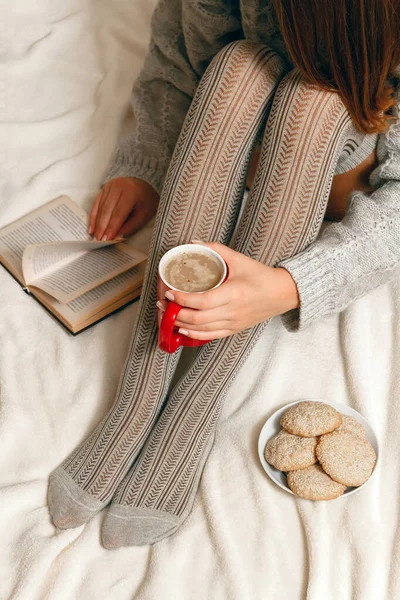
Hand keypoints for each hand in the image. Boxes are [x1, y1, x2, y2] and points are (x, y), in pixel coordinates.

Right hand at [89, 177, 159, 239]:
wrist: (144, 183)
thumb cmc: (146, 200)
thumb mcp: (144, 214)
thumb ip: (131, 226)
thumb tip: (117, 237)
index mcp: (131, 193)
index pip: (119, 213)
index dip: (112, 227)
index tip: (107, 239)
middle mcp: (118, 187)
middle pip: (107, 210)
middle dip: (102, 227)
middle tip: (99, 240)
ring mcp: (110, 186)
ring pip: (101, 207)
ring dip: (97, 223)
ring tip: (95, 236)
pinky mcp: (104, 188)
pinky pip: (97, 203)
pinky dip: (94, 216)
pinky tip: (92, 227)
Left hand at [157, 242, 299, 340]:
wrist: (282, 294)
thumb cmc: (261, 276)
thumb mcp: (239, 259)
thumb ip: (215, 249)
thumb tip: (193, 243)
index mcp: (234, 293)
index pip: (202, 301)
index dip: (183, 299)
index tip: (170, 292)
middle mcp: (233, 311)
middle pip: (197, 318)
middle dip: (176, 312)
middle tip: (163, 303)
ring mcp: (233, 322)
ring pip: (201, 329)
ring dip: (181, 323)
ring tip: (168, 314)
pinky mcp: (234, 329)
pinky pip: (211, 335)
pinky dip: (194, 334)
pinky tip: (182, 329)